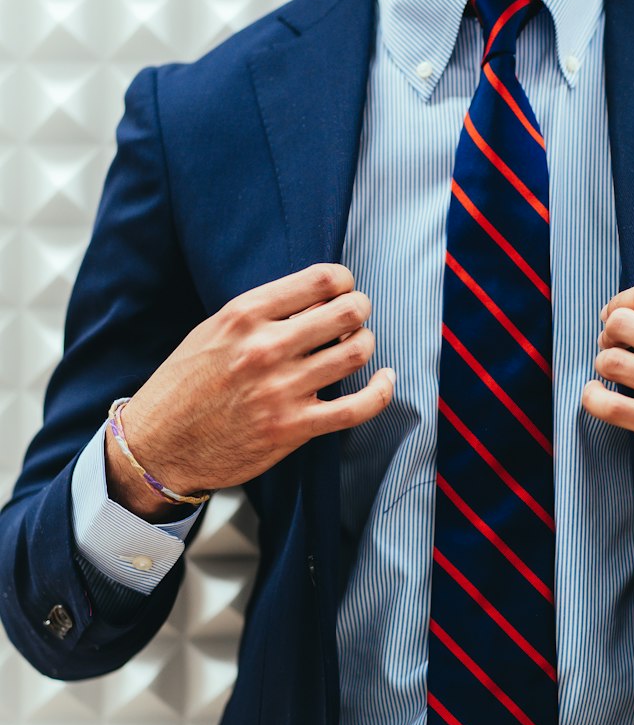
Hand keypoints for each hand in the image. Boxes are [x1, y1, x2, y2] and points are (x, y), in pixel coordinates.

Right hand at [104, 263, 394, 518]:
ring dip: (366, 344)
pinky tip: (384, 381)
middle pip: (346, 312)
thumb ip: (261, 312)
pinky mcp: (292, 428)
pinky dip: (381, 391)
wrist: (157, 445)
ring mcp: (281, 390)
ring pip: (356, 353)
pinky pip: (356, 408)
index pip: (320, 280)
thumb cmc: (184, 383)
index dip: (344, 280)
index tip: (344, 288)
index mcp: (245, 315)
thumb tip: (315, 296)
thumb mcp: (213, 330)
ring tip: (357, 345)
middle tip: (356, 315)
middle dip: (360, 309)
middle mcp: (266, 348)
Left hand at [581, 281, 633, 509]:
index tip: (616, 312)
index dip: (621, 301)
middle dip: (610, 332)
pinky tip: (599, 397)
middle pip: (622, 323)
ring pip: (612, 361)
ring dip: (605, 364)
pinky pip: (611, 407)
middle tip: (614, 344)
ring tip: (615, 372)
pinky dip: (594, 399)